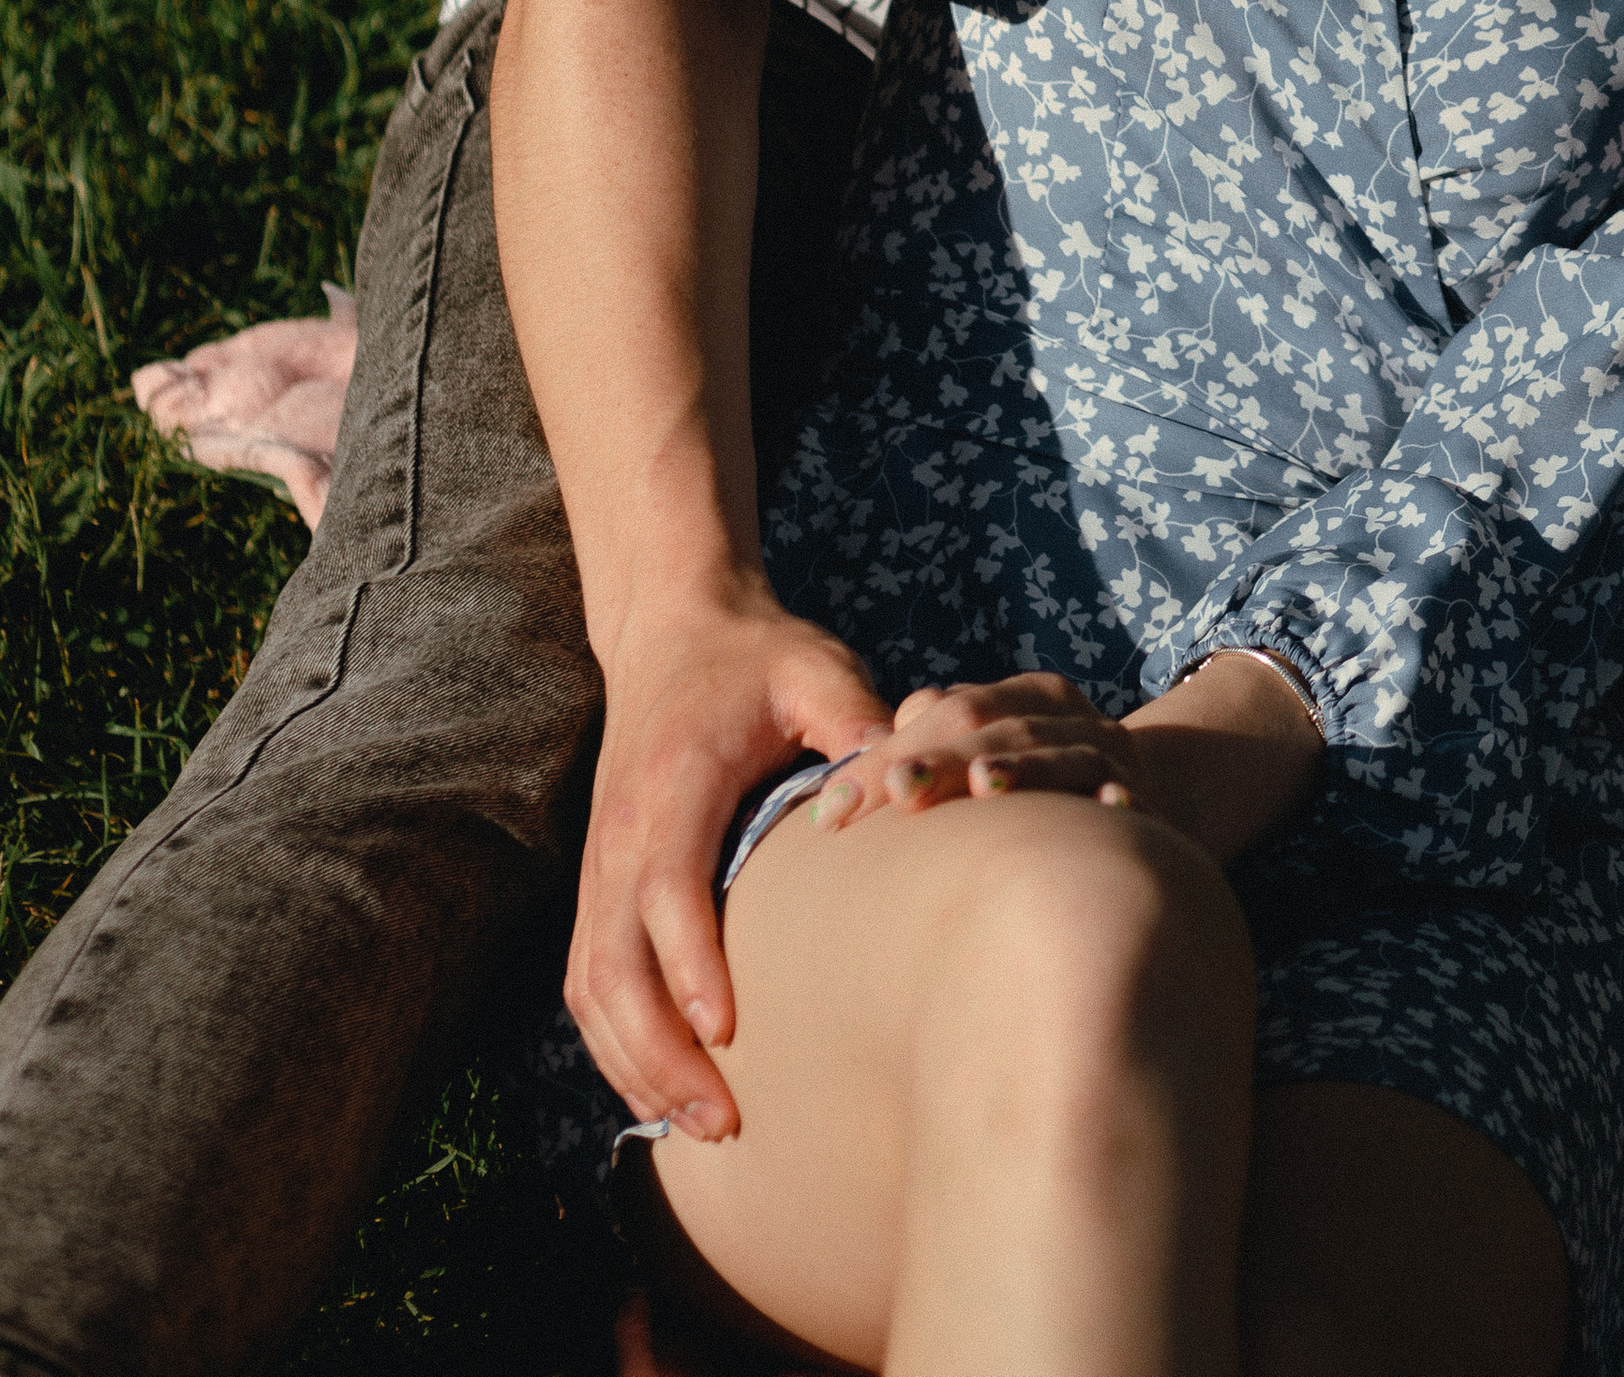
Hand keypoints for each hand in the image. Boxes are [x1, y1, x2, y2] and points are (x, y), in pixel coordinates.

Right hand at [569, 576, 890, 1136]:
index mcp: (672, 784)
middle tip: (727, 1120)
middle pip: (613, 964)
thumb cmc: (754, 656)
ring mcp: (599, 863)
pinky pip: (588, 981)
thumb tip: (905, 770)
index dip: (689, 963)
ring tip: (703, 1127)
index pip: (664, 885)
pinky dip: (616, 1046)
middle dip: (660, 1052)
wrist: (672, 626)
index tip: (726, 1031)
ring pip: (592, 989)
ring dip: (636, 1064)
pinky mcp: (598, 883)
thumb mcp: (813, 667)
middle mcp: (620, 833)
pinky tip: (665, 1091)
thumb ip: (853, 714)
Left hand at [804, 652, 1322, 866]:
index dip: (883, 757)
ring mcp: (1109, 755)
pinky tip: (1103, 812)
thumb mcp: (994, 751)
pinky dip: (1113, 804)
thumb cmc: (1048, 783)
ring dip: (1021, 769)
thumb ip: (937, 743)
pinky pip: (1130, 799)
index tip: (828, 814)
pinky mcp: (1150, 802)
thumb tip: (887, 735)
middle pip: (991, 725)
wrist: (1176, 788)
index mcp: (1021, 698)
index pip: (941, 713)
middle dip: (939, 758)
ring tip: (984, 788)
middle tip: (891, 795)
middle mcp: (1065, 716)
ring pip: (1057, 753)